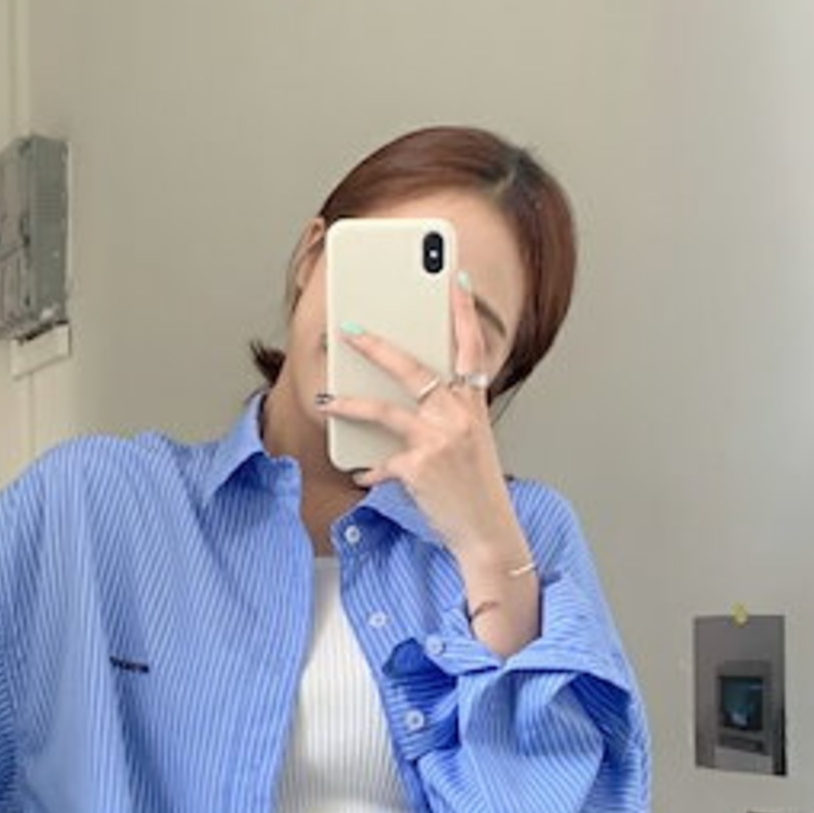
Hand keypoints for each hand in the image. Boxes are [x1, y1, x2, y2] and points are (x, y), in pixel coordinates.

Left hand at [318, 274, 522, 566]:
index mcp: (473, 405)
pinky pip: (381, 462)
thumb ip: (446, 417)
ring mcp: (438, 440)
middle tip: (350, 329)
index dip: (463, 312)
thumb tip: (407, 402)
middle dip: (376, 346)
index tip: (456, 280)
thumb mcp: (471, 443)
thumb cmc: (475, 488)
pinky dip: (370, 470)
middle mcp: (458, 416)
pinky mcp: (419, 467)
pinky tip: (363, 475)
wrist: (487, 531)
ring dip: (349, 403)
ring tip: (326, 399)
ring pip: (384, 410)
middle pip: (412, 369)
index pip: (470, 348)